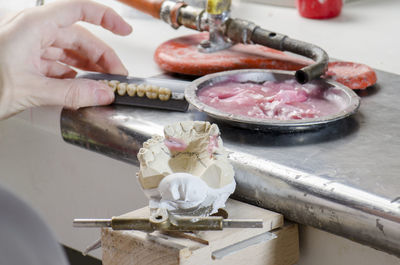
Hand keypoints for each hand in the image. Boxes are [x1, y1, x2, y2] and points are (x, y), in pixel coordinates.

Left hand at [0, 0, 132, 119]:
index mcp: (34, 26)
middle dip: (101, 56)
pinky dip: (71, 76)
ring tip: (102, 83)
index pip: (79, 10)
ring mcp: (29, 46)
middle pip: (78, 37)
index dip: (106, 18)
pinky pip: (57, 64)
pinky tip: (79, 87)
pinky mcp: (26, 61)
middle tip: (116, 76)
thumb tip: (103, 94)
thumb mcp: (31, 90)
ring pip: (69, 52)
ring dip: (88, 68)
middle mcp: (33, 31)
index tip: (124, 30)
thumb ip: (72, 94)